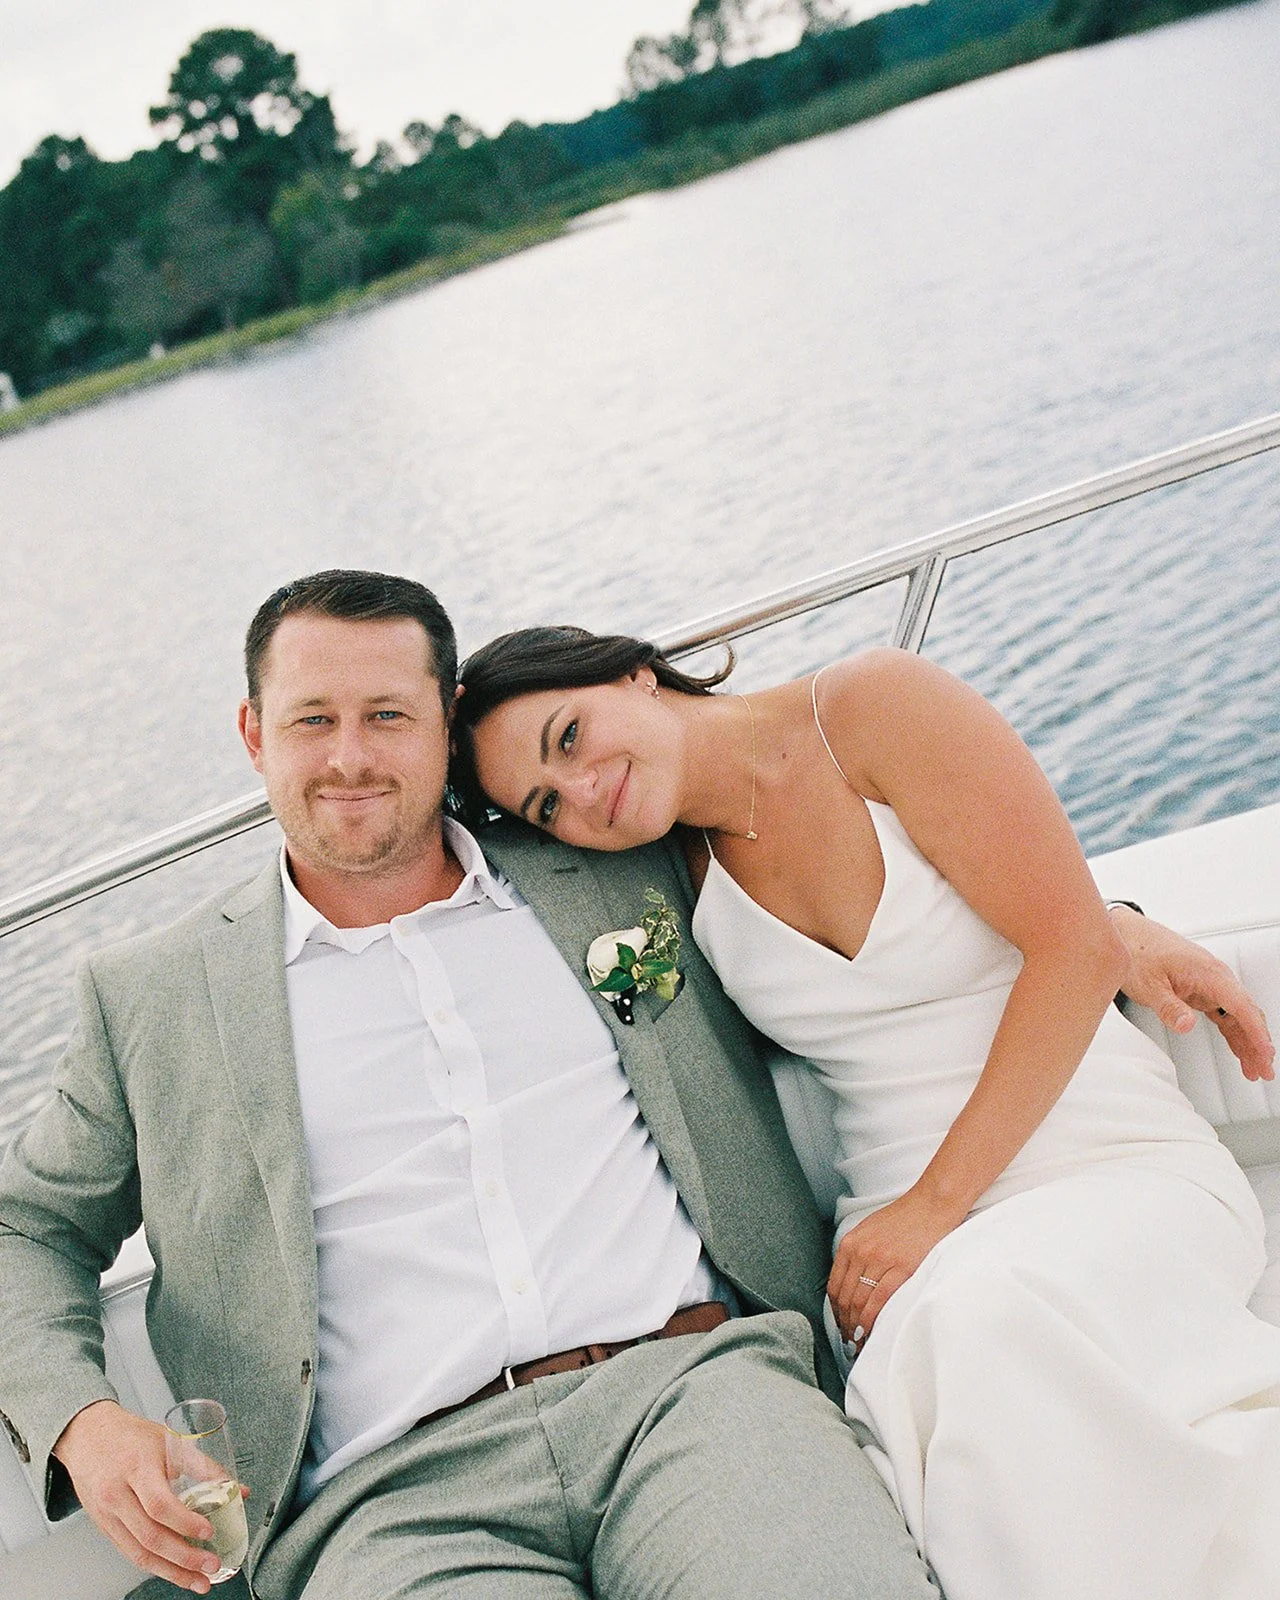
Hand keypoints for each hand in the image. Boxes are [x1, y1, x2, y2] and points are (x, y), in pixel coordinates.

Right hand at [53, 1399, 223, 1593]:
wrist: (87, 1436)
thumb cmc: (131, 1436)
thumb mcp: (170, 1440)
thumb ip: (204, 1466)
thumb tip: (238, 1489)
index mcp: (136, 1467)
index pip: (160, 1504)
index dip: (186, 1523)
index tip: (208, 1532)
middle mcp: (117, 1494)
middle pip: (150, 1536)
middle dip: (184, 1558)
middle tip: (211, 1566)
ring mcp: (107, 1514)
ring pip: (139, 1553)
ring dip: (171, 1571)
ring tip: (197, 1581)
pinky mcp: (104, 1527)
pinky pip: (130, 1552)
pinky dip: (154, 1565)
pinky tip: (173, 1571)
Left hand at [827, 1186, 962, 1345]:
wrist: (932, 1204)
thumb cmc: (905, 1217)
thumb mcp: (871, 1230)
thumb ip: (858, 1253)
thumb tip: (852, 1284)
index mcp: (851, 1243)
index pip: (835, 1285)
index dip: (836, 1311)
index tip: (841, 1324)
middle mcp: (861, 1252)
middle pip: (845, 1297)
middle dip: (845, 1323)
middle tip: (850, 1341)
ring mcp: (880, 1260)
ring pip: (859, 1302)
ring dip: (857, 1326)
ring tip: (860, 1341)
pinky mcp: (901, 1268)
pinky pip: (879, 1300)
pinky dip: (872, 1320)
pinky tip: (872, 1331)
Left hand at [1110, 905, 1274, 1081]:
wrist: (1125, 934)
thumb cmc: (1137, 951)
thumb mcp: (1148, 983)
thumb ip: (1168, 1006)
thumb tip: (1186, 1025)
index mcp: (1208, 972)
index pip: (1241, 1006)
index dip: (1255, 1032)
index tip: (1264, 1052)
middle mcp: (1215, 976)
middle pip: (1246, 1013)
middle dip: (1258, 1044)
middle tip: (1264, 1071)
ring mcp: (1210, 983)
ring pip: (1238, 1016)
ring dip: (1248, 1042)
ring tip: (1254, 1069)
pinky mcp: (1202, 989)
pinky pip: (1225, 1013)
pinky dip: (1234, 1033)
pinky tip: (1239, 1049)